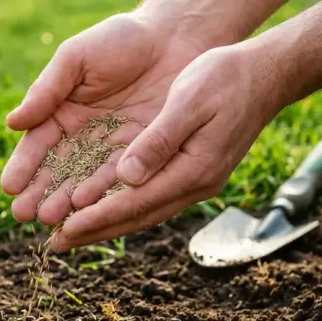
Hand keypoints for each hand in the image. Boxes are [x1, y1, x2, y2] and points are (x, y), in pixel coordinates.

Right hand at [0, 12, 208, 225]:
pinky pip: (121, 179)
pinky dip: (105, 194)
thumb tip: (12, 123)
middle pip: (57, 171)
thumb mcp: (77, 58)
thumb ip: (46, 90)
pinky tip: (89, 209)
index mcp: (61, 113)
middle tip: (24, 215)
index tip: (9, 187)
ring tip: (53, 218)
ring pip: (86, 180)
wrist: (175, 38)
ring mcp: (112, 150)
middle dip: (40, 193)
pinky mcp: (142, 157)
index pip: (37, 146)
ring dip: (67, 201)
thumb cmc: (121, 39)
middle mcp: (84, 138)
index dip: (23, 167)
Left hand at [49, 44, 289, 251]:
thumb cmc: (225, 79)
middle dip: (95, 232)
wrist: (265, 75)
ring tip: (70, 234)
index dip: (98, 218)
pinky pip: (150, 198)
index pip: (136, 203)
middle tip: (56, 245)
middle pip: (136, 217)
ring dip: (105, 225)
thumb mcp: (189, 101)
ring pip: (142, 212)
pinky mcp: (191, 173)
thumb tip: (126, 177)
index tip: (65, 230)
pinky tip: (101, 208)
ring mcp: (195, 181)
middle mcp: (194, 184)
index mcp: (193, 170)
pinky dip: (122, 207)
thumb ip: (159, 140)